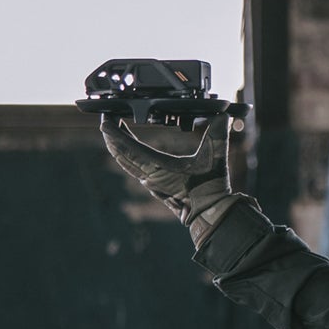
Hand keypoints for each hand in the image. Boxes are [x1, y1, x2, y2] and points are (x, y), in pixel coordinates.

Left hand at [100, 116, 226, 212]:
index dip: (116, 134)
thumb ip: (218, 133)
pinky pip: (133, 168)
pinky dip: (126, 155)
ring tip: (112, 131)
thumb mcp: (216, 157)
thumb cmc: (211, 189)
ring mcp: (150, 182)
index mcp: (161, 168)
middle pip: (122, 154)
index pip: (131, 148)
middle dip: (111, 137)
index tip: (104, 122)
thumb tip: (223, 114)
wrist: (209, 214)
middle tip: (105, 120)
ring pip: (125, 162)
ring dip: (116, 146)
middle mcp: (150, 176)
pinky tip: (127, 149)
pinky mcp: (154, 186)